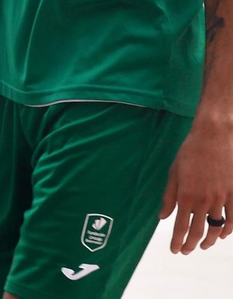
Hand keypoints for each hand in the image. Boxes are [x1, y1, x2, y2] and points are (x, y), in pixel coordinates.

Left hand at [159, 122, 232, 252]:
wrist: (213, 138)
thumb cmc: (190, 153)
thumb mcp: (173, 173)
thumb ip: (168, 197)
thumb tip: (162, 216)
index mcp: (185, 196)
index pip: (180, 227)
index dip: (178, 241)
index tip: (175, 250)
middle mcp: (203, 201)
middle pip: (198, 231)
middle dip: (191, 244)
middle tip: (186, 251)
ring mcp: (221, 198)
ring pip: (216, 228)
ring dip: (209, 240)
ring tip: (203, 245)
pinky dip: (228, 230)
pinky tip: (223, 235)